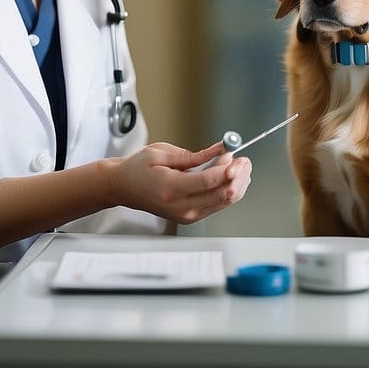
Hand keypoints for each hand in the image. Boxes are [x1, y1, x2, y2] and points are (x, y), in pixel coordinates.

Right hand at [108, 142, 251, 225]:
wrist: (124, 188)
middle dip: (238, 175)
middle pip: (221, 194)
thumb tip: (220, 150)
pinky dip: (229, 190)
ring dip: (237, 183)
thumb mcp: (162, 152)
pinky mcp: (191, 217)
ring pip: (224, 202)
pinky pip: (218, 205)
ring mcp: (187, 215)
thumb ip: (194, 155)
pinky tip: (232, 176)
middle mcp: (181, 207)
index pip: (208, 182)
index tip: (237, 155)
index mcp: (171, 189)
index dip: (228, 169)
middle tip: (244, 158)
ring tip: (241, 164)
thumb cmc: (138, 168)